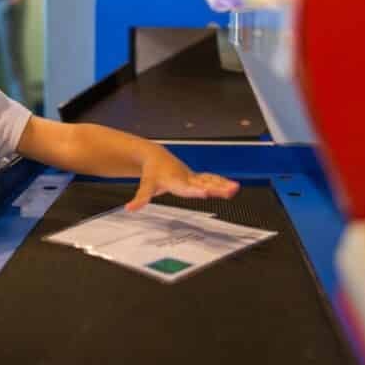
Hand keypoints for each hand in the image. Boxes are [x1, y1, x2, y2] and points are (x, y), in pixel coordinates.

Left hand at [125, 151, 239, 210]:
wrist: (156, 156)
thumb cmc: (152, 172)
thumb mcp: (146, 185)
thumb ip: (140, 198)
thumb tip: (129, 209)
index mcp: (174, 181)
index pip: (186, 188)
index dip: (195, 190)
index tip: (205, 192)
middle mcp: (186, 178)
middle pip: (202, 184)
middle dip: (216, 188)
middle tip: (229, 191)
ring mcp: (193, 177)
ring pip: (210, 180)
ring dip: (222, 185)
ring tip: (235, 189)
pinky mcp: (196, 177)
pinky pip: (211, 179)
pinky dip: (221, 182)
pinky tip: (233, 187)